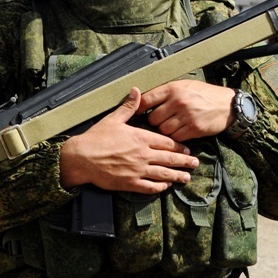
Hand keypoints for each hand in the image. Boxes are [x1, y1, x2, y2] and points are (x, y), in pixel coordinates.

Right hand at [59, 88, 198, 193]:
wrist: (82, 157)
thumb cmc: (96, 137)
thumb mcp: (113, 118)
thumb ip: (129, 106)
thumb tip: (137, 90)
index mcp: (141, 138)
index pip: (166, 142)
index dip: (178, 146)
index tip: (187, 149)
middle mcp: (143, 154)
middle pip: (169, 159)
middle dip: (184, 162)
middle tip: (195, 163)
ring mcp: (138, 170)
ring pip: (163, 174)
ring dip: (177, 176)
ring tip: (186, 178)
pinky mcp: (130, 183)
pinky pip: (150, 186)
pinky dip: (159, 187)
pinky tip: (165, 186)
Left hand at [139, 80, 234, 142]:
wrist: (227, 104)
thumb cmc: (202, 94)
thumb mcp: (183, 86)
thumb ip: (165, 92)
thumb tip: (142, 98)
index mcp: (173, 89)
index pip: (147, 100)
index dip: (139, 108)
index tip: (138, 113)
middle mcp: (178, 101)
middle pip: (153, 118)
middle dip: (154, 122)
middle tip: (159, 121)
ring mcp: (186, 116)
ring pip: (163, 130)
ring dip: (164, 130)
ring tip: (171, 126)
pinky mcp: (194, 128)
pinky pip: (176, 137)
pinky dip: (176, 136)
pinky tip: (180, 131)